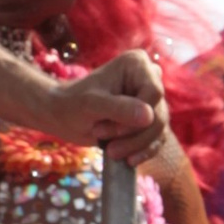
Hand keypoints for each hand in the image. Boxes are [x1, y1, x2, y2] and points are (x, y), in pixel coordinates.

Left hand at [38, 47, 167, 164]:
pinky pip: (157, 140)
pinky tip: (128, 160)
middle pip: (159, 114)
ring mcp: (151, 101)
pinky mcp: (150, 120)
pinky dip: (143, 152)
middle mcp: (149, 79)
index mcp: (137, 64)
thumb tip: (149, 116)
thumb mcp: (91, 104)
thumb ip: (119, 108)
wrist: (63, 116)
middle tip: (106, 141)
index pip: (153, 93)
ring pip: (159, 130)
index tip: (107, 126)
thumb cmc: (73, 103)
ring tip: (110, 150)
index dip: (136, 115)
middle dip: (133, 135)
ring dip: (136, 146)